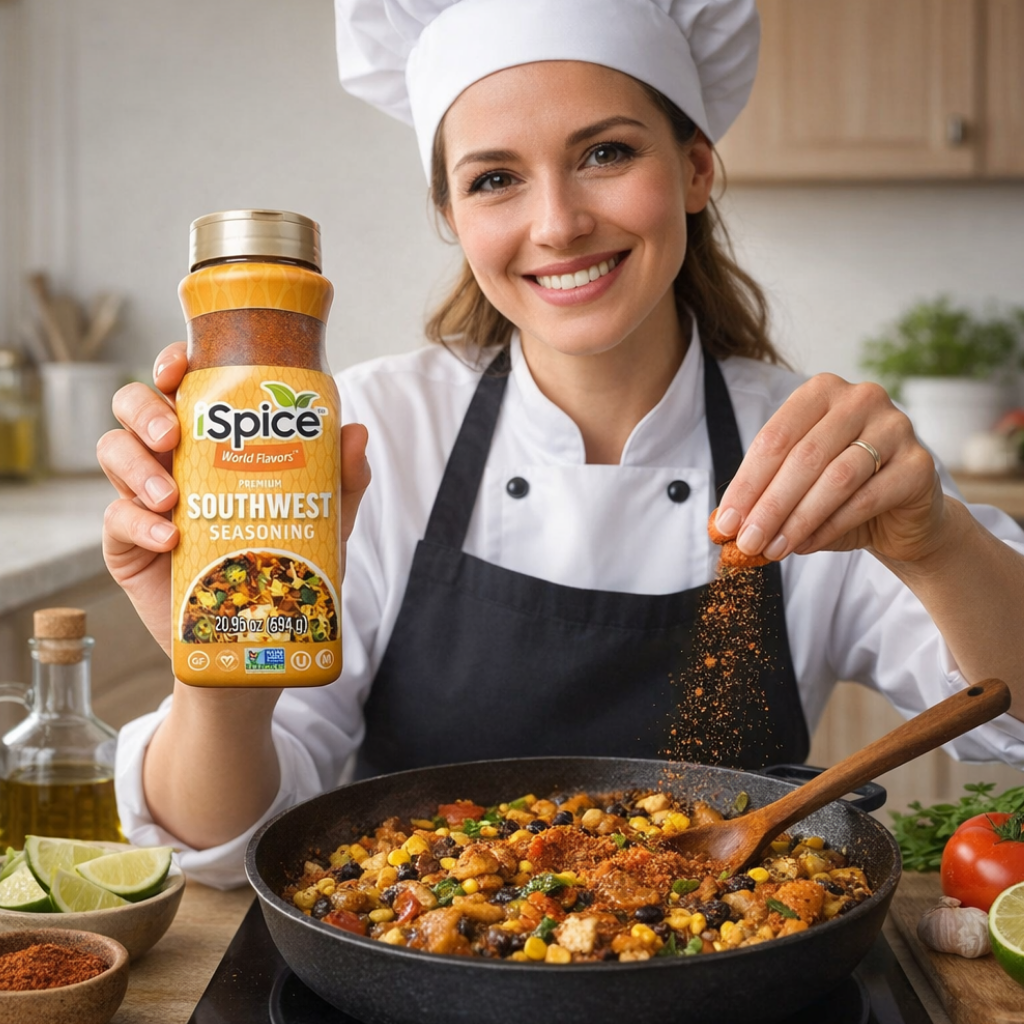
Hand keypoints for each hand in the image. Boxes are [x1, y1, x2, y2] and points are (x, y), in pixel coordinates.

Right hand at [97, 342, 370, 655]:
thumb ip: (341, 480)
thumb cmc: (283, 566)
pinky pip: (114, 518)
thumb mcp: (324, 523)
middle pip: (132, 408)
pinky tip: (169, 538)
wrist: (255, 636)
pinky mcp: (125, 543)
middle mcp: (173, 460)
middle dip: (144, 410)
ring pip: (113, 451)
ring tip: (170, 497)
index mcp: (213, 441)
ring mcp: (143, 499)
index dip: (171, 365)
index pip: (182, 388)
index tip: (178, 366)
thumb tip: (357, 432)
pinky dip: (138, 523)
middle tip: (172, 434)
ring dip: (137, 466)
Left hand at [715, 374, 946, 564]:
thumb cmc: (840, 496)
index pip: (774, 438)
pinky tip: (804, 546)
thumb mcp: (795, 489)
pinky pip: (866, 499)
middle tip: (745, 542)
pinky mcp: (919, 465)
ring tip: (771, 550)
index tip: (724, 523)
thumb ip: (763, 497)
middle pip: (803, 457)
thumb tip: (722, 525)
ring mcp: (896, 427)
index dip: (746, 484)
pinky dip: (829, 527)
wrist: (902, 518)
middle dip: (768, 506)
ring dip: (796, 520)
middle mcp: (861, 399)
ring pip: (834, 478)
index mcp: (822, 392)